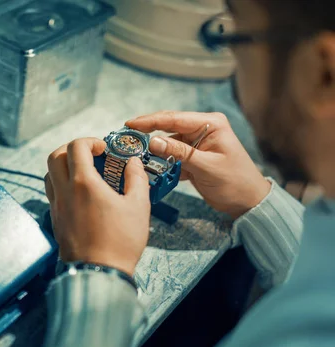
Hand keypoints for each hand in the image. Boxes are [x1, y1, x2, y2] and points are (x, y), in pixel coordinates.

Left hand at [45, 138, 150, 275]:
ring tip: (84, 173)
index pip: (76, 147)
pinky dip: (62, 185)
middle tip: (90, 155)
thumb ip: (136, 178)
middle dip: (72, 149)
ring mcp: (57, 207)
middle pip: (55, 156)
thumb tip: (133, 163)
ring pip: (49, 175)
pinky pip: (52, 193)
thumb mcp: (139, 206)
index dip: (90, 141)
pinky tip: (80, 194)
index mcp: (83, 184)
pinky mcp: (55, 220)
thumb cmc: (120, 242)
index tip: (103, 148)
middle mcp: (64, 192)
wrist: (99, 272)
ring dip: (64, 166)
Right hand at [126, 111, 270, 219]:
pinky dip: (161, 161)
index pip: (174, 117)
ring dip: (153, 149)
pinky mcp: (192, 157)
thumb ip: (179, 152)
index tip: (130, 124)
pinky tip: (149, 165)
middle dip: (148, 132)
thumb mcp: (206, 167)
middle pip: (168, 126)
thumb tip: (153, 141)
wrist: (247, 202)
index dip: (150, 120)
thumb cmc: (235, 182)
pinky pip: (171, 155)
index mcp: (210, 124)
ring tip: (134, 152)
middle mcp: (202, 129)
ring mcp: (196, 143)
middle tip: (126, 136)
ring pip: (167, 142)